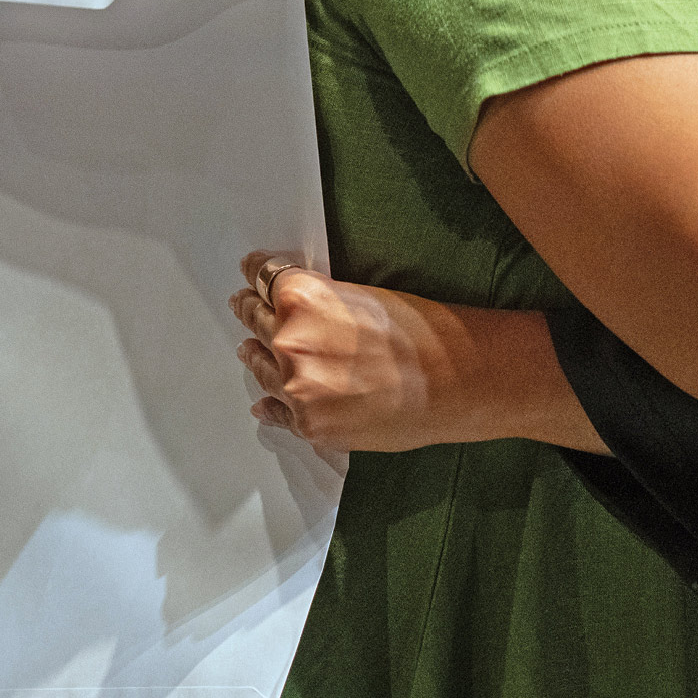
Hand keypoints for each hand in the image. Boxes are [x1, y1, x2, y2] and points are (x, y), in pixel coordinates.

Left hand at [232, 251, 593, 453]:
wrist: (454, 383)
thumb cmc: (422, 331)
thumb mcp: (364, 296)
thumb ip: (320, 301)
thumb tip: (290, 305)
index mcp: (302, 298)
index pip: (264, 276)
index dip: (257, 273)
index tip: (250, 272)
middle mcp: (288, 341)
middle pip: (255, 319)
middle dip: (251, 310)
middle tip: (243, 305)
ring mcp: (295, 387)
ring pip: (259, 367)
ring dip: (256, 356)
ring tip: (249, 350)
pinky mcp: (308, 424)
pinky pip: (275, 411)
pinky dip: (272, 404)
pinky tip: (265, 402)